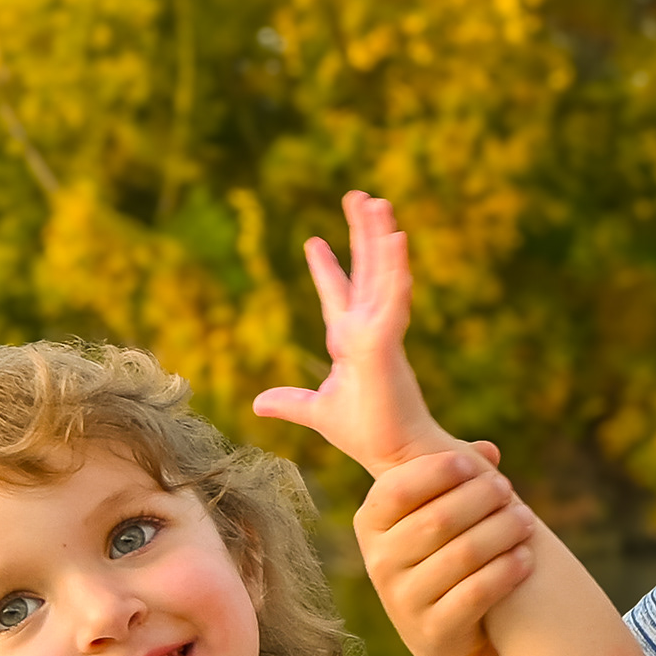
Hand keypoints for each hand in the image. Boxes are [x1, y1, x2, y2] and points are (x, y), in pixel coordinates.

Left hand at [253, 192, 456, 474]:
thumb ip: (291, 402)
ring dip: (380, 236)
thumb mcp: (318, 411)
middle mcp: (369, 330)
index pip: (339, 295)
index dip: (327, 268)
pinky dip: (395, 268)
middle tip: (358, 196)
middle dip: (362, 233)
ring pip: (382, 274)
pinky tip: (395, 238)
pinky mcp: (389, 342)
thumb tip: (258, 402)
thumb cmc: (367, 434)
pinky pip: (394, 296)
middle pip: (366, 270)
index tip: (314, 241)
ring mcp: (382, 332)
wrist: (397, 459)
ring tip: (377, 201)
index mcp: (352, 342)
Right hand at [358, 442, 535, 655]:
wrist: (447, 630)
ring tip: (526, 521)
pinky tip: (526, 557)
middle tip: (508, 490)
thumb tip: (487, 451)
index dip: (436, 471)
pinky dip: (505, 571)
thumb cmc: (444, 552)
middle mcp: (379, 561)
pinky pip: (475, 594)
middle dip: (480, 499)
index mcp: (371, 523)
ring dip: (501, 532)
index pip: (397, 489)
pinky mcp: (431, 632)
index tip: (472, 464)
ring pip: (462, 555)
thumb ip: (457, 475)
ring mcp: (402, 600)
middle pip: (437, 519)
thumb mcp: (438, 511)